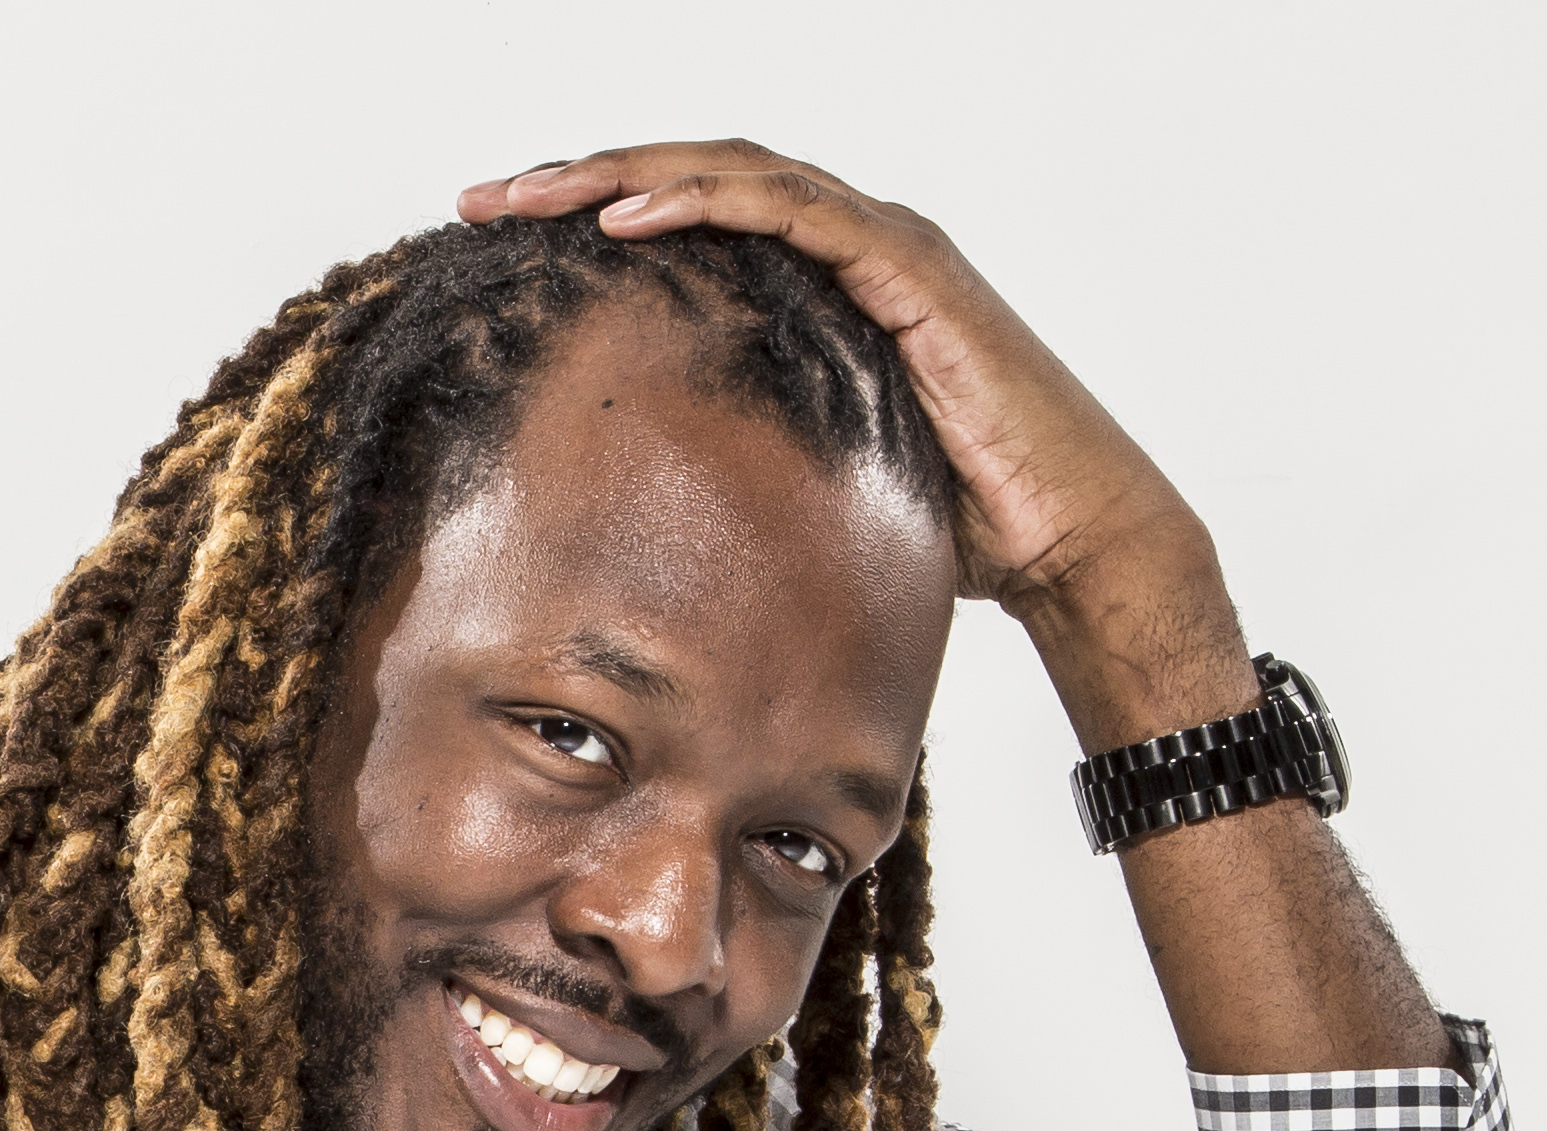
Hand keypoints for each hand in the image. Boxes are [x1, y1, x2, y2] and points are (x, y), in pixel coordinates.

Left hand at [452, 145, 1245, 735]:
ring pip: (733, 174)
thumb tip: (629, 533)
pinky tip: (628, 216)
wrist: (1063, 541)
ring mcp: (882, 245)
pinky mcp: (911, 269)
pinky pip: (796, 212)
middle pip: (693, 178)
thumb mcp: (801, 488)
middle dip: (582, 177)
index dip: (591, 215)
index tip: (495, 241)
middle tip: (483, 198)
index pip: (688, 219)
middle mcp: (846, 242)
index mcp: (816, 284)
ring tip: (534, 193)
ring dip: (626, 173)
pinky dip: (709, 202)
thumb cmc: (944, 525)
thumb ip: (731, 472)